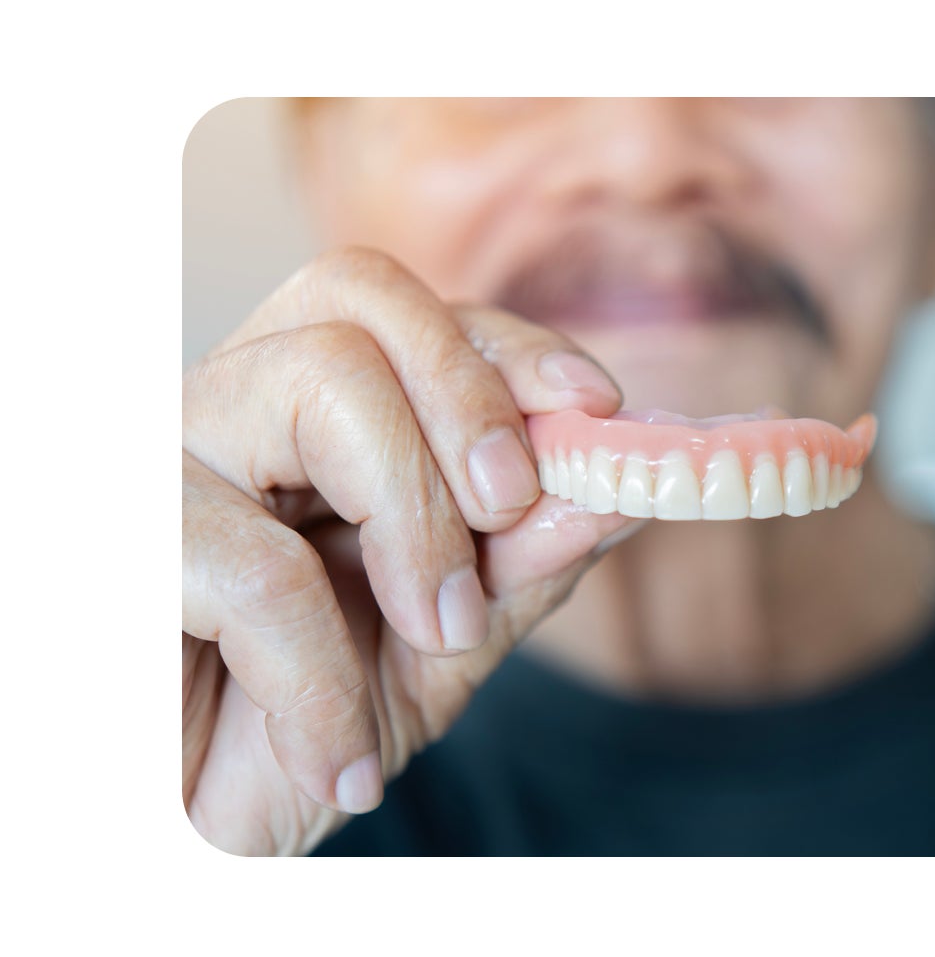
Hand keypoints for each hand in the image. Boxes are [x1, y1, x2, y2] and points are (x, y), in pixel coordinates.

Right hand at [182, 248, 633, 854]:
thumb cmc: (297, 730)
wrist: (182, 840)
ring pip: (317, 383)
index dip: (508, 346)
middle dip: (470, 397)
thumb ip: (521, 564)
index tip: (597, 409)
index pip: (406, 310)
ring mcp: (158, 462)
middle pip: (358, 295)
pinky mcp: (116, 543)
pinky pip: (256, 566)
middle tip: (511, 511)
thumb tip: (617, 491)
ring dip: (418, 522)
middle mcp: (227, 409)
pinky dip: (326, 674)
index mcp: (304, 416)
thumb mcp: (440, 648)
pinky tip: (341, 756)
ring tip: (437, 639)